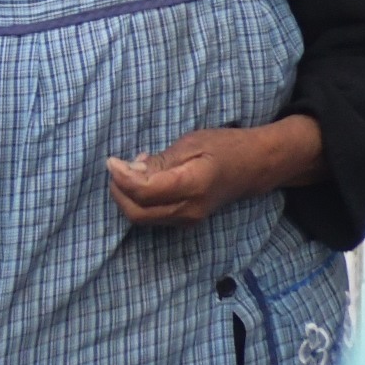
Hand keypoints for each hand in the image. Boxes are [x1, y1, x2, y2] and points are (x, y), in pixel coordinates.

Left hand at [107, 115, 323, 226]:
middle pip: (138, 213)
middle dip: (118, 191)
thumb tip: (131, 170)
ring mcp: (188, 219)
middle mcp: (189, 209)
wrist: (253, 168)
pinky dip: (139, 200)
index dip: (122, 178)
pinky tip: (145, 177)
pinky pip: (152, 216)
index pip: (146, 192)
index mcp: (194, 184)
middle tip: (116, 165)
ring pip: (142, 217)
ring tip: (133, 167)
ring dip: (127, 195)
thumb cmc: (225, 147)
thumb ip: (161, 160)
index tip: (111, 161)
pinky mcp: (185, 221)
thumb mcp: (192, 142)